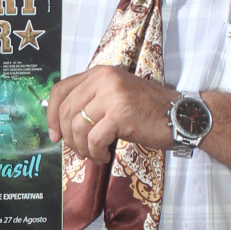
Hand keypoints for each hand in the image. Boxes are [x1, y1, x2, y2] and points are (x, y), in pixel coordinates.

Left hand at [48, 66, 173, 164]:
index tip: (54, 135)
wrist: (179, 115)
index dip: (50, 115)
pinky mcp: (121, 114)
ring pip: (78, 127)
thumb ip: (91, 101)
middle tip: (79, 151)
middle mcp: (103, 79)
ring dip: (83, 148)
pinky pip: (94, 140)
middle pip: (66, 111)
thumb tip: (61, 124)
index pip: (60, 90)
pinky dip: (96, 153)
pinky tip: (105, 156)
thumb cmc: (147, 110)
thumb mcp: (115, 96)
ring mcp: (112, 95)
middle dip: (68, 137)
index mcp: (99, 73)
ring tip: (95, 155)